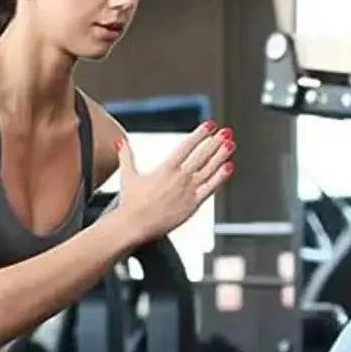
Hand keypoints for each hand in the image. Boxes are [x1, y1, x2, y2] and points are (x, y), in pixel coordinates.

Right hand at [113, 121, 234, 245]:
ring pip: (209, 169)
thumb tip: (121, 142)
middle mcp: (179, 177)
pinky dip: (221, 177)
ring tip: (230, 144)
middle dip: (215, 141)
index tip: (209, 125)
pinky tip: (229, 167)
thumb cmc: (130, 204)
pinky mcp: (193, 205)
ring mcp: (188, 191)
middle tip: (225, 132)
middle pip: (202, 155)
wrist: (134, 226)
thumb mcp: (128, 176)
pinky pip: (210, 188)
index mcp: (166, 168)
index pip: (187, 146)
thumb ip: (126, 156)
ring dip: (221, 155)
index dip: (200, 134)